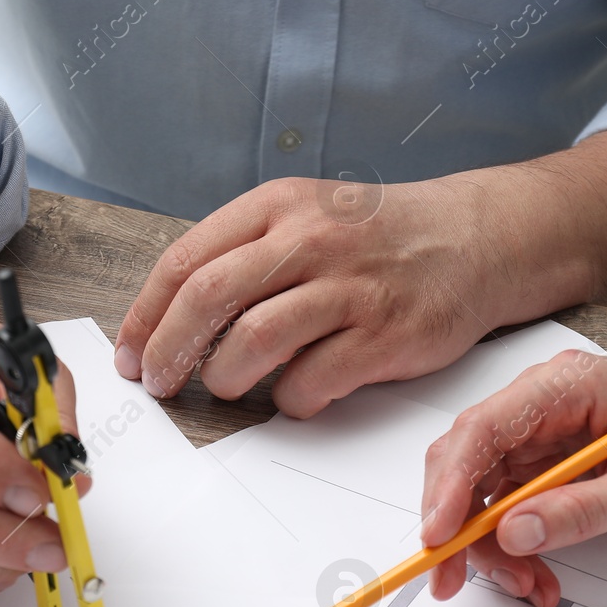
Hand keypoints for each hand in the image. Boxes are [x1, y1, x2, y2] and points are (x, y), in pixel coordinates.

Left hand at [113, 175, 515, 416]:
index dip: (145, 316)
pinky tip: (296, 394)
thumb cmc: (377, 238)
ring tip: (228, 387)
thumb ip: (243, 255)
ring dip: (225, 378)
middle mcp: (311, 240)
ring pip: (254, 342)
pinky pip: (312, 382)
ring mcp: (350, 287)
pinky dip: (291, 400)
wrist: (476, 239)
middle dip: (169, 351)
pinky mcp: (385, 335)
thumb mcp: (304, 217)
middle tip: (159, 382)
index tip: (130, 354)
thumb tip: (169, 319)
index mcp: (278, 207)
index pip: (185, 260)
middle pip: (208, 298)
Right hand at [419, 307, 606, 606]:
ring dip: (491, 546)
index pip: (483, 430)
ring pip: (482, 491)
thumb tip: (514, 532)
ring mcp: (540, 432)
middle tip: (452, 580)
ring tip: (529, 585)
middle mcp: (540, 403)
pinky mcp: (546, 460)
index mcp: (564, 388)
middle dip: (459, 526)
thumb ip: (584, 509)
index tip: (439, 536)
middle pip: (468, 462)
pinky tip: (537, 573)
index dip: (450, 485)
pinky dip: (515, 544)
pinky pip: (510, 504)